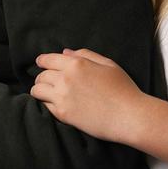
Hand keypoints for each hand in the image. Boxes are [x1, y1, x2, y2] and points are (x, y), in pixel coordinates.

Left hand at [31, 48, 146, 144]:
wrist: (130, 116)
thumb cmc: (124, 89)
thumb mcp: (108, 65)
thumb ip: (86, 55)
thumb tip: (65, 52)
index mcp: (76, 64)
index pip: (47, 59)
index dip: (42, 61)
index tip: (41, 64)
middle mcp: (65, 78)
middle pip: (41, 75)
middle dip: (42, 77)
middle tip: (47, 82)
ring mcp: (62, 97)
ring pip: (37, 90)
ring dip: (40, 90)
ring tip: (46, 93)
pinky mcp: (63, 114)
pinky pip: (44, 106)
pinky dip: (46, 104)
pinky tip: (54, 104)